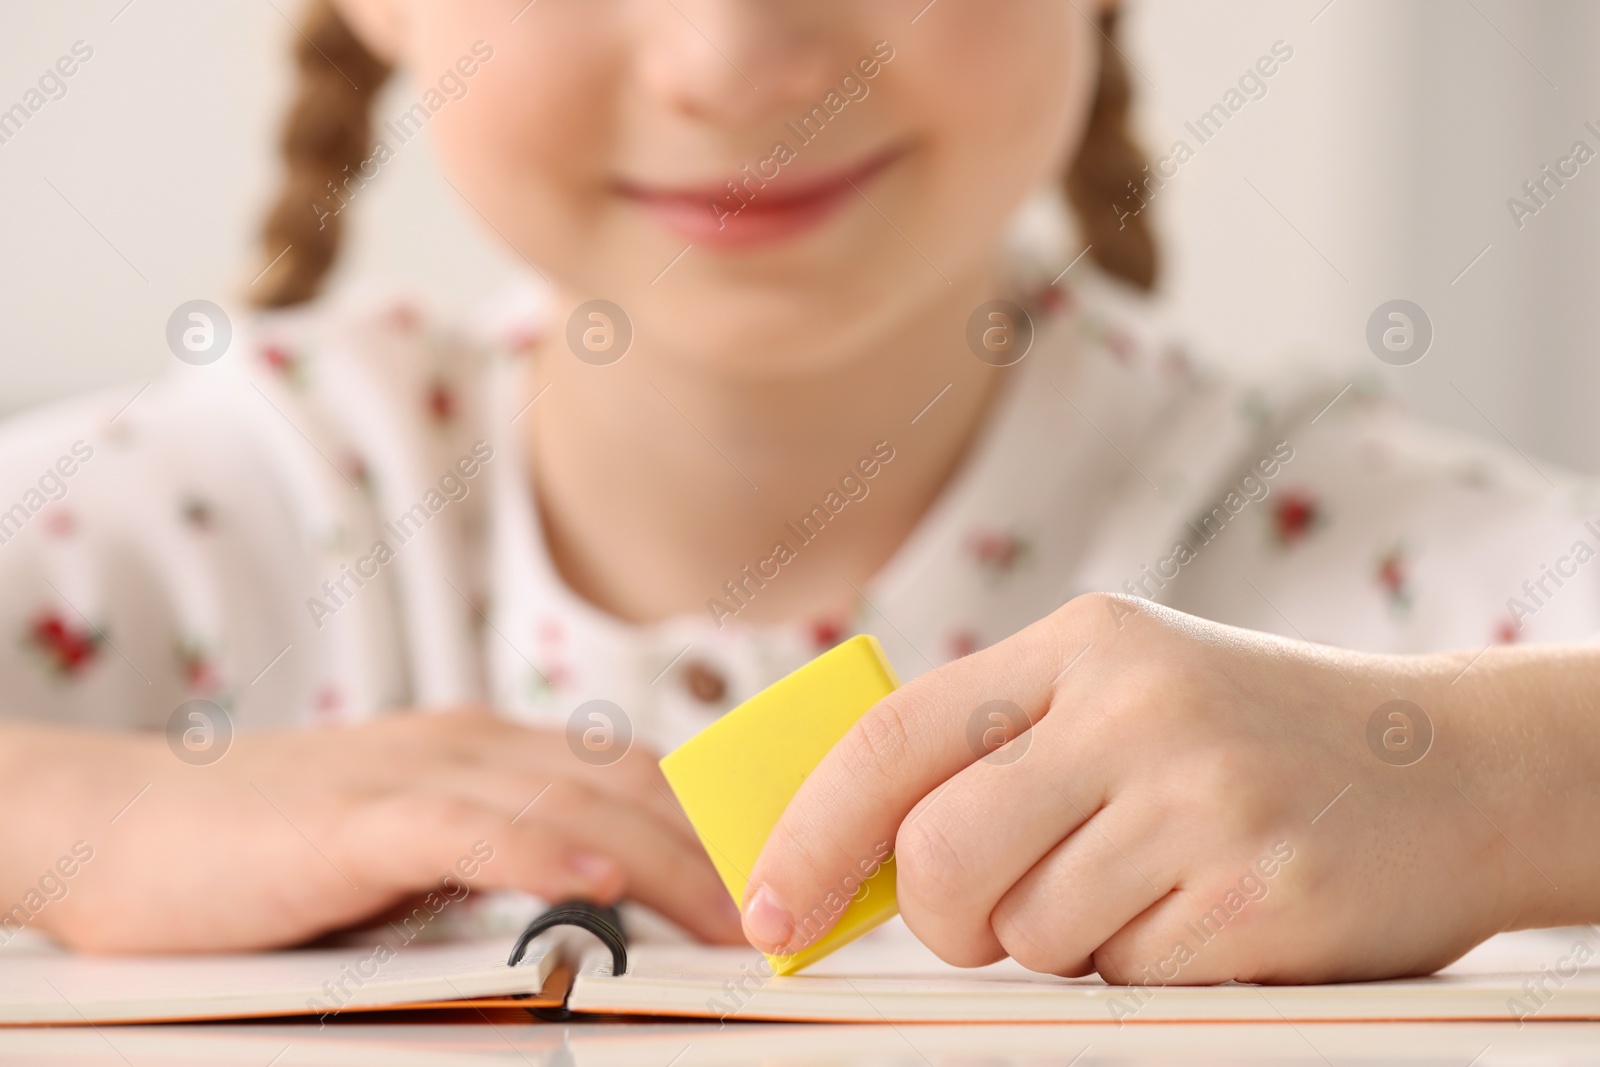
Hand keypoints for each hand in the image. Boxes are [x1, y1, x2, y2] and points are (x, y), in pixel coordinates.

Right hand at [2, 709, 742, 952]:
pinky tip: (596, 888)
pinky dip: (538, 856)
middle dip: (717, 851)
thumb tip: (596, 899)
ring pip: (568, 807)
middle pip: (625, 788)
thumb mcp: (411, 841)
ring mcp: (412, 773)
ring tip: (734, 920)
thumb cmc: (272, 850)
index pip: (631, 773)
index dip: (714, 818)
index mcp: (488, 750)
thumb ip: (496, 854)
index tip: (779, 869)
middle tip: (788, 912)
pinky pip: (464, 830)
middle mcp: (468, 746)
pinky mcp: (351, 820)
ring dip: (663, 864)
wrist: (125, 826)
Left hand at [742, 594, 1596, 983]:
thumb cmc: (1248, 737)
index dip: (814, 830)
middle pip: (942, 857)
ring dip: (1062, 941)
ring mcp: (1205, 802)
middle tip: (993, 914)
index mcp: (1085, 641)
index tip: (773, 907)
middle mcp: (1139, 707)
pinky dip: (1142, 968)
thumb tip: (854, 856)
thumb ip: (995, 754)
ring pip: (1031, 932)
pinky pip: (1126, 979)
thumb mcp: (1123, 695)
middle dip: (944, 919)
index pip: (896, 736)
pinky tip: (1208, 912)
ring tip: (1145, 886)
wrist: (1450, 768)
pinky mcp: (1260, 902)